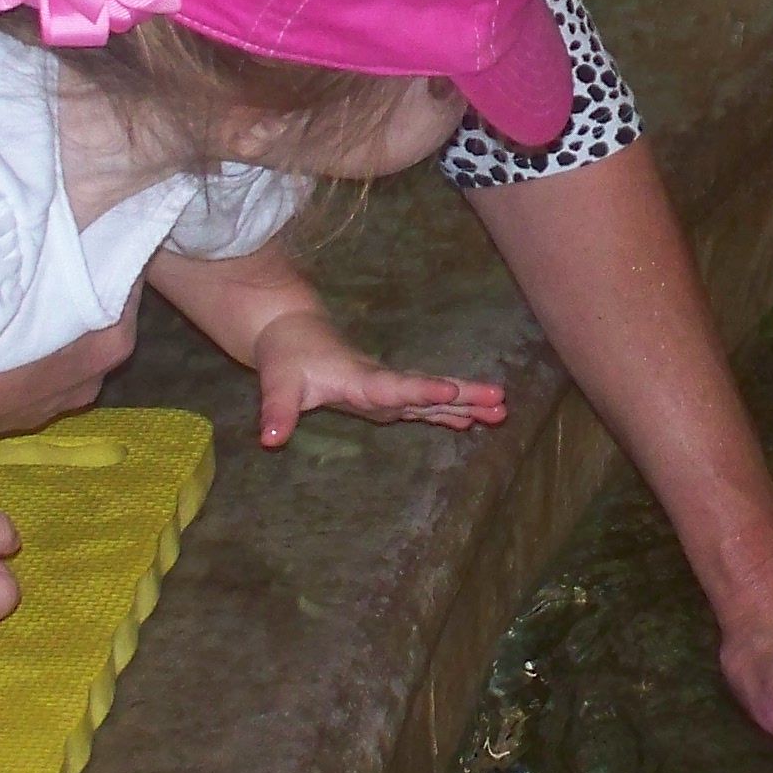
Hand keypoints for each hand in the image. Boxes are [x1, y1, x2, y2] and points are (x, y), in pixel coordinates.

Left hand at [248, 308, 508, 448]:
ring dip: (467, 403)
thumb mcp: (276, 384)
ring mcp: (388, 389)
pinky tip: (472, 422)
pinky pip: (424, 405)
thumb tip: (270, 441)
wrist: (294, 331)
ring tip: (501, 412)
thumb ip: (276, 412)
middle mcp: (381, 383)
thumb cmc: (286, 358)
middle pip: (427, 389)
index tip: (450, 392)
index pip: (394, 387)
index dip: (420, 391)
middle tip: (501, 400)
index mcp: (359, 379)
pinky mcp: (388, 395)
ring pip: (433, 397)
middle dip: (464, 395)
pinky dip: (450, 412)